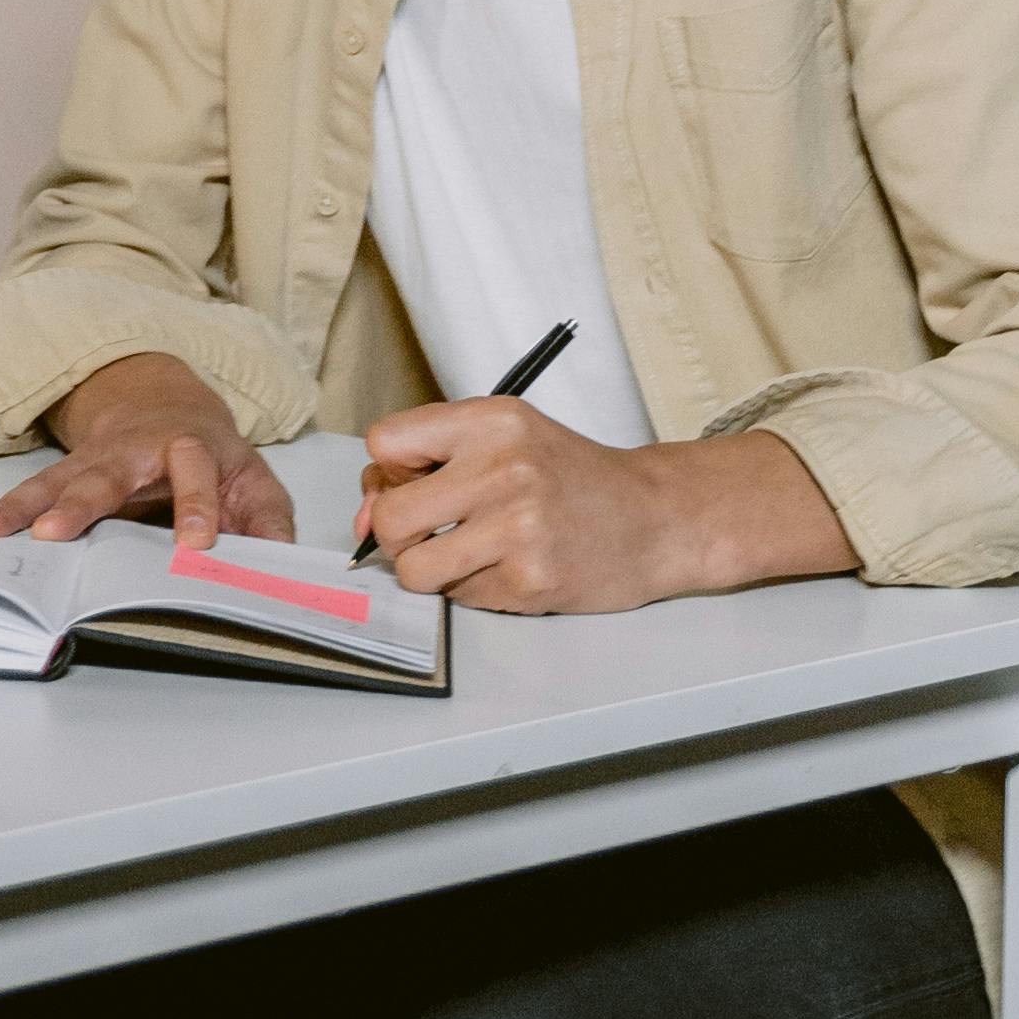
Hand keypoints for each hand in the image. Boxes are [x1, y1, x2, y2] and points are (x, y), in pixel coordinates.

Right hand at [0, 352, 296, 549]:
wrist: (164, 405)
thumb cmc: (213, 457)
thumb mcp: (253, 480)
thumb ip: (267, 521)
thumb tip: (280, 562)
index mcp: (193, 447)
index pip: (197, 474)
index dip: (197, 508)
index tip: (195, 545)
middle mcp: (138, 449)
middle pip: (108, 474)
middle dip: (81, 504)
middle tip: (54, 532)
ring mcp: (97, 460)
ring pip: (59, 481)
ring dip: (26, 507)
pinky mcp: (68, 473)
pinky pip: (34, 492)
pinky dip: (6, 510)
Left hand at [357, 405, 854, 613]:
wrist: (655, 519)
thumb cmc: (570, 479)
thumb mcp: (506, 441)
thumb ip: (429, 464)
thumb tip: (363, 517)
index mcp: (493, 420)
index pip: (384, 444)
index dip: (388, 474)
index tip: (414, 484)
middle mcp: (505, 467)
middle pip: (389, 517)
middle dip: (398, 535)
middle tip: (435, 532)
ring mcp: (519, 526)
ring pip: (413, 569)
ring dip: (432, 571)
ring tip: (473, 554)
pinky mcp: (530, 579)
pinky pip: (458, 598)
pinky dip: (474, 590)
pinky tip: (511, 569)